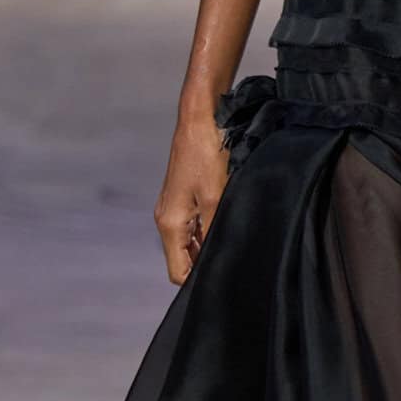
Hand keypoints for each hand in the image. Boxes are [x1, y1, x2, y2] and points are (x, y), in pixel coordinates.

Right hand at [155, 115, 230, 282]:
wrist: (200, 119)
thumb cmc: (208, 155)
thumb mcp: (218, 199)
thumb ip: (214, 233)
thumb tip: (217, 260)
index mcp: (170, 224)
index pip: (177, 272)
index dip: (198, 281)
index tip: (222, 277)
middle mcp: (166, 219)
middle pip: (182, 259)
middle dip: (203, 264)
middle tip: (233, 260)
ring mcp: (172, 208)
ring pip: (188, 243)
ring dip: (206, 245)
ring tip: (233, 241)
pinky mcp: (181, 197)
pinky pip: (192, 226)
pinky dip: (206, 230)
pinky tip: (225, 223)